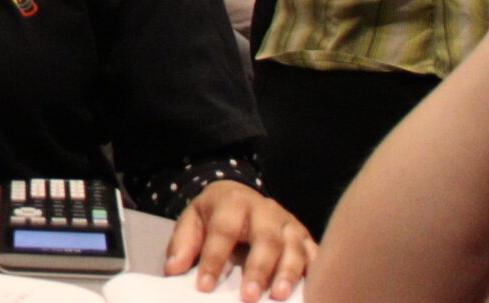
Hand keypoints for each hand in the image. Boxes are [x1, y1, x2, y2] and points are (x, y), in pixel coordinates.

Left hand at [164, 181, 312, 299]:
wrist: (238, 195)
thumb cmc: (214, 214)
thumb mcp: (192, 220)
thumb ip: (183, 243)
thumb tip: (173, 269)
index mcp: (232, 202)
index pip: (223, 231)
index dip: (214, 259)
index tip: (205, 287)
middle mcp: (265, 209)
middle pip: (266, 238)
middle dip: (258, 269)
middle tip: (249, 297)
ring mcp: (288, 222)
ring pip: (293, 246)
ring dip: (288, 273)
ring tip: (279, 296)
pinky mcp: (304, 235)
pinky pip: (314, 252)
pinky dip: (314, 271)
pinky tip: (311, 289)